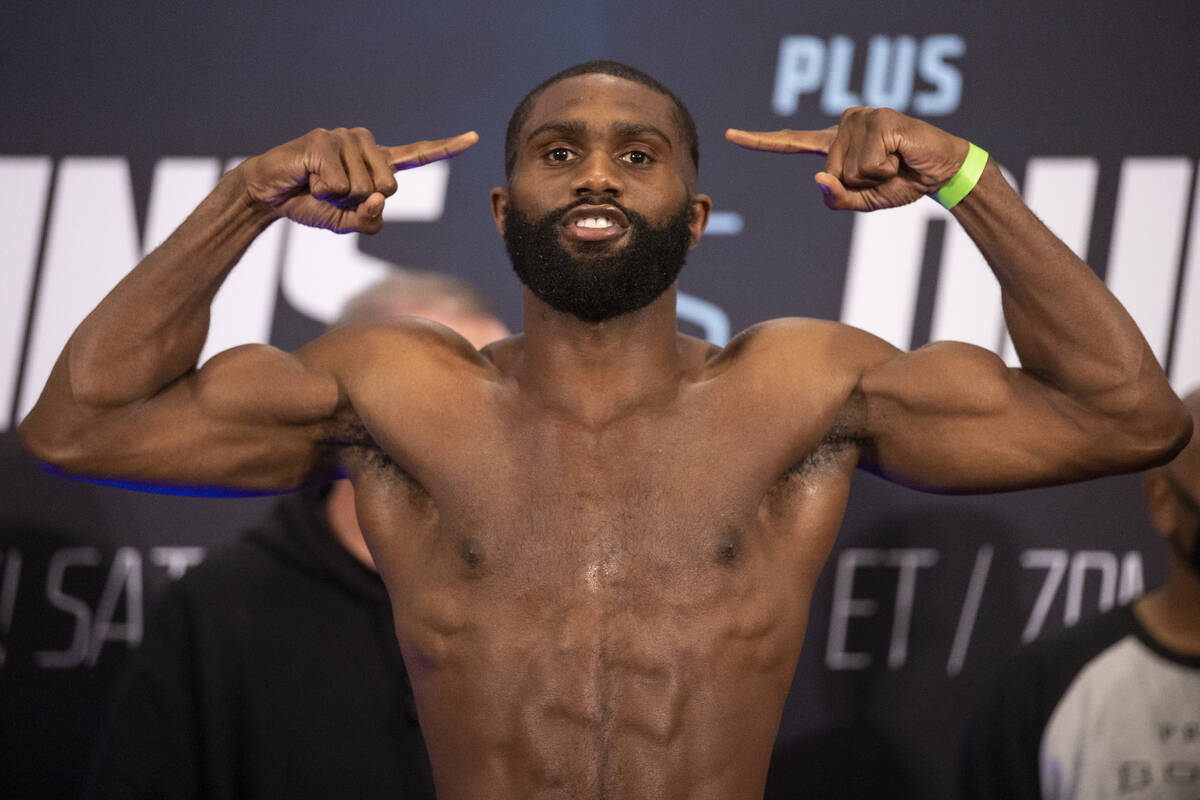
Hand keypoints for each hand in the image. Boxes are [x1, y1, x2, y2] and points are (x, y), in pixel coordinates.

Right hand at [238, 127, 477, 232]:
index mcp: (377, 161)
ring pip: (363, 187)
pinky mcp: (322, 139)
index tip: (474, 137)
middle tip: (332, 195)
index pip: (417, 155)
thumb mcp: (346, 224)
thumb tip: (379, 198)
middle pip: (389, 187)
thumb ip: (369, 220)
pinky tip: (308, 178)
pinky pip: (337, 183)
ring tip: (318, 185)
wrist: (270, 195)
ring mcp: (344, 137)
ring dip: (337, 198)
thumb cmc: (312, 205)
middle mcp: (365, 143)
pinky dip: (321, 192)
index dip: (446, 148)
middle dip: (360, 203)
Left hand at [726, 107, 968, 210]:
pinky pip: (867, 164)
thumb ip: (837, 198)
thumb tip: (818, 180)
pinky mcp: (878, 120)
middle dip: (861, 186)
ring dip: (876, 177)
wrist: (942, 172)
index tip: (730, 135)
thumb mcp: (864, 201)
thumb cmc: (903, 182)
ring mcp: (860, 119)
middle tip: (887, 173)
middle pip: (830, 173)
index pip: (792, 142)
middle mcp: (844, 125)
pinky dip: (887, 170)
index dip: (760, 141)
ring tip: (895, 162)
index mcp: (835, 143)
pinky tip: (901, 155)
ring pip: (848, 170)